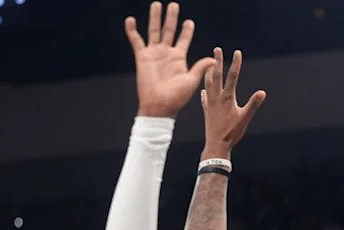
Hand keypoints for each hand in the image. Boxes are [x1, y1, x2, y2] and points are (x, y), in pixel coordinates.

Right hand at [125, 2, 214, 117]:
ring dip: (155, 18)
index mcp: (179, 58)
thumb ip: (200, 67)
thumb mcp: (192, 81)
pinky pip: (136, 41)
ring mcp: (154, 54)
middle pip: (169, 30)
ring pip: (154, 31)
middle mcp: (166, 54)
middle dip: (171, 18)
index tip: (189, 22)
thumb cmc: (177, 97)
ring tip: (156, 4)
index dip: (186, 30)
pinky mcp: (142, 57)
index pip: (184, 39)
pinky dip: (132, 30)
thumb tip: (213, 59)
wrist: (160, 106)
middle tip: (174, 5)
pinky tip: (130, 19)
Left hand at [200, 48, 266, 157]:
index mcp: (227, 98)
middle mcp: (216, 98)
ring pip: (208, 84)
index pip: (233, 77)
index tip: (237, 52)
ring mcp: (210, 104)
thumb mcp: (245, 118)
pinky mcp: (206, 111)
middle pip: (217, 75)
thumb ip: (253, 104)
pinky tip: (203, 91)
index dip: (236, 64)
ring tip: (209, 66)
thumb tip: (262, 92)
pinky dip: (204, 93)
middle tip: (217, 49)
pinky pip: (204, 99)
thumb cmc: (232, 132)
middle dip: (217, 61)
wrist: (216, 144)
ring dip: (209, 74)